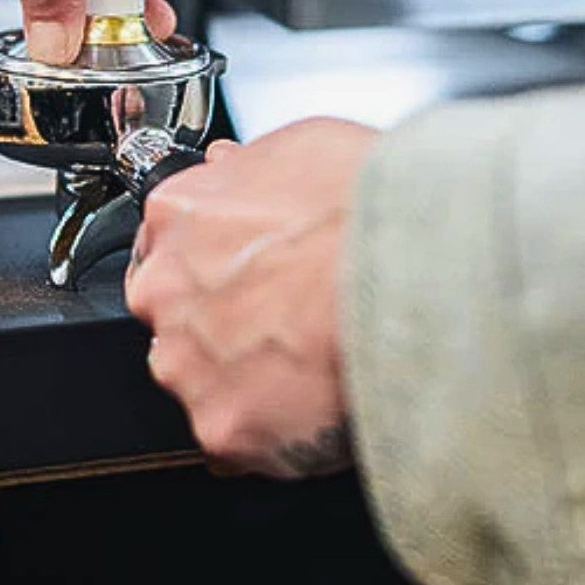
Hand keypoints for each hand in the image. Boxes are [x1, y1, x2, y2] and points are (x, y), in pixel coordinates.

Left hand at [125, 117, 377, 478]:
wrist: (418, 272)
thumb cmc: (370, 203)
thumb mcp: (302, 144)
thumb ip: (247, 167)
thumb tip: (234, 168)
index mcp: (176, 213)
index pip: (165, 244)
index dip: (211, 261)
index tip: (241, 272)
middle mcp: (165, 289)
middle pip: (177, 314)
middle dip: (223, 321)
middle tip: (286, 319)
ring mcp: (188, 362)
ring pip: (203, 380)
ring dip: (246, 378)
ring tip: (313, 361)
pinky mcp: (224, 428)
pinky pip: (240, 440)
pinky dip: (275, 433)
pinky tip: (320, 403)